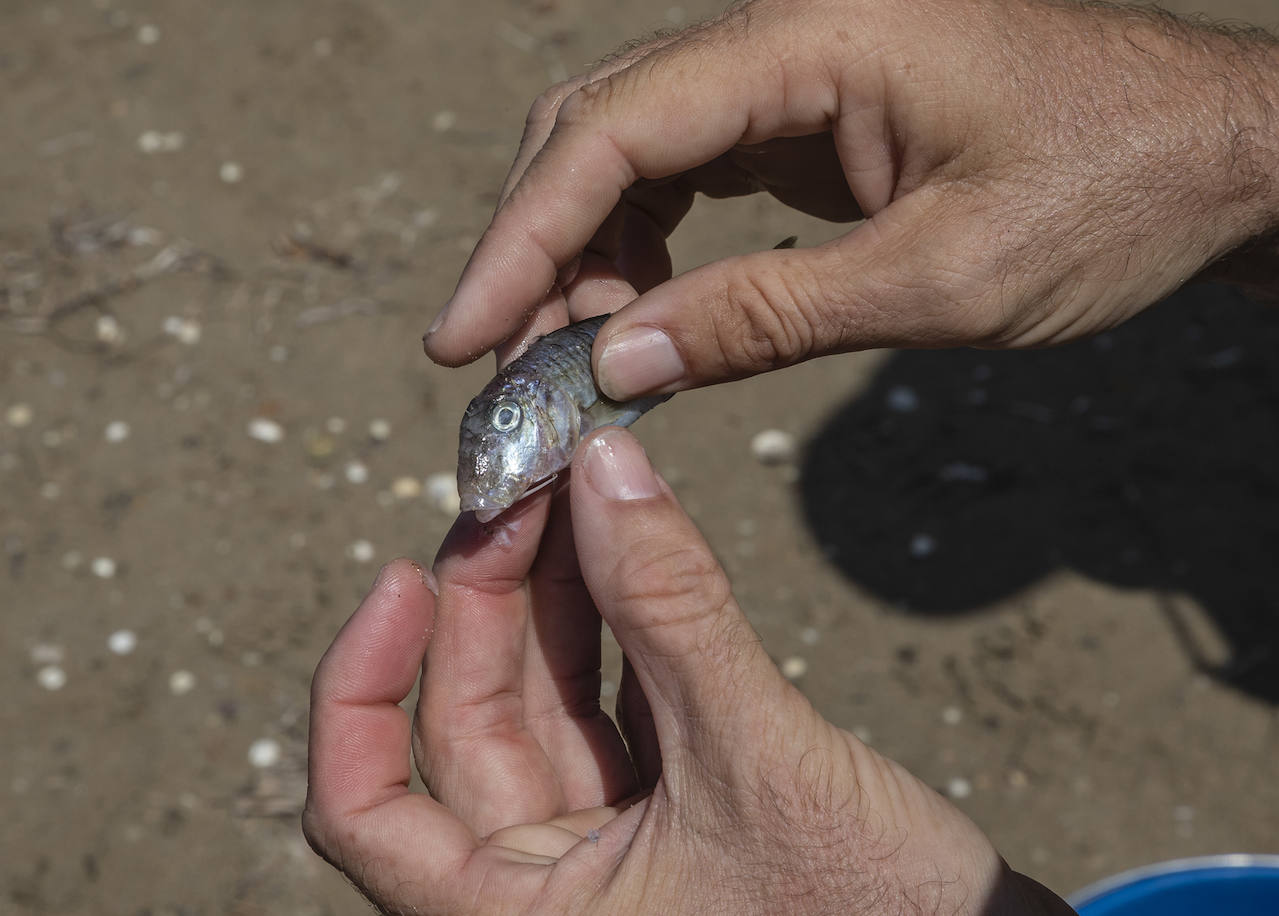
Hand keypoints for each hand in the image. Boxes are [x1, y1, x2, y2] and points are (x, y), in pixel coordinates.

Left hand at [303, 427, 1072, 914]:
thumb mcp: (754, 756)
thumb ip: (674, 609)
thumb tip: (605, 467)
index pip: (360, 811)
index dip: (357, 688)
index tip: (403, 576)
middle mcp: (545, 898)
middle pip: (464, 729)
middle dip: (491, 602)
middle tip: (531, 490)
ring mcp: (610, 862)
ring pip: (545, 714)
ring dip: (561, 606)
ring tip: (584, 496)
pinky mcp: (675, 828)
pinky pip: (619, 718)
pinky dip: (625, 639)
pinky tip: (638, 556)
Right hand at [424, 0, 1278, 385]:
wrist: (1217, 157)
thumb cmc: (1111, 195)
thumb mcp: (942, 280)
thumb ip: (767, 318)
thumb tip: (618, 366)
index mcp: (818, 34)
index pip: (617, 127)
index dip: (522, 237)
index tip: (463, 339)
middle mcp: (789, 31)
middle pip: (602, 123)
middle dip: (536, 246)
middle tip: (498, 368)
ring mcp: (799, 68)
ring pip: (638, 148)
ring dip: (588, 254)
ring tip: (574, 364)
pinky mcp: (814, 113)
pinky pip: (695, 171)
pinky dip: (650, 248)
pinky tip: (641, 319)